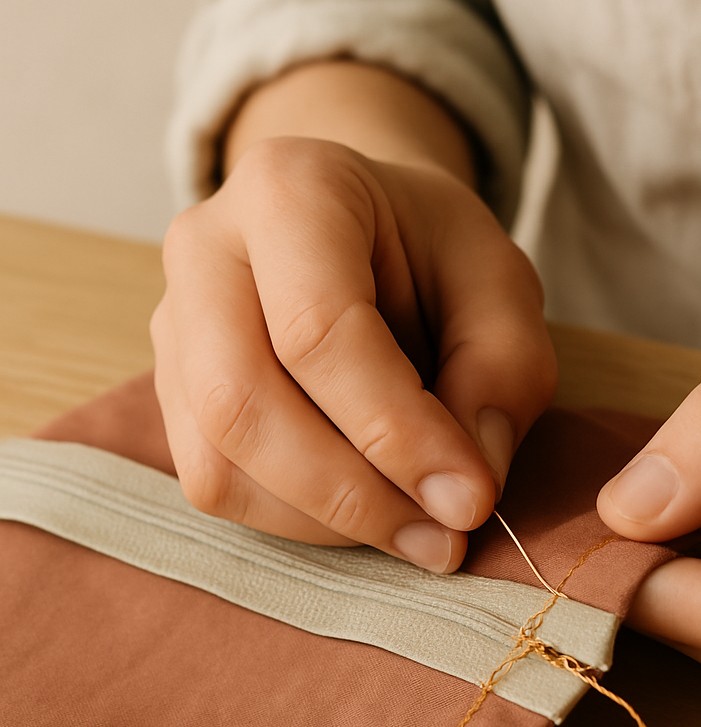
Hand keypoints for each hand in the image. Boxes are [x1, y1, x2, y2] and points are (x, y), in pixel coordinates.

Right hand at [152, 136, 555, 570]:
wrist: (368, 230)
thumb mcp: (501, 285)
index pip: (318, 330)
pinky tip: (369, 510)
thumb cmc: (435, 251)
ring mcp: (175, 322)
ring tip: (420, 529)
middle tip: (446, 535)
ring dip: (327, 520)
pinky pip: (216, 481)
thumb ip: (502, 371)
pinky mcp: (173, 388)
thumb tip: (462, 487)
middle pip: (244, 402)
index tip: (470, 498)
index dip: (395, 430)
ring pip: (218, 459)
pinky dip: (299, 519)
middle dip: (354, 493)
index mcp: (290, 191)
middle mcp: (205, 249)